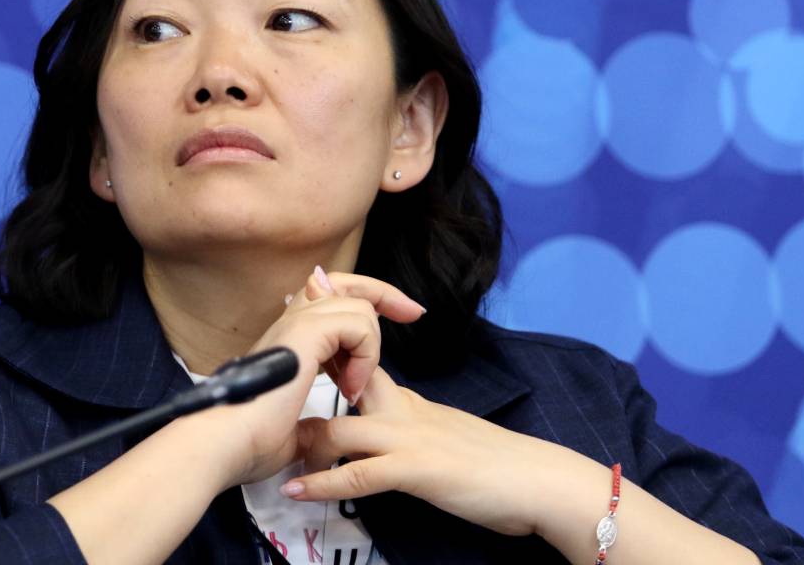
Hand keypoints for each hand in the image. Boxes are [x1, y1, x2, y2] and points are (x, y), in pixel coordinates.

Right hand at [202, 269, 425, 489]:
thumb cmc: (246, 445)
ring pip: (357, 305)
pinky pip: (357, 323)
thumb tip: (314, 435)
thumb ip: (307, 423)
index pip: (330, 298)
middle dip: (384, 295)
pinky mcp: (303, 334)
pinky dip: (365, 354)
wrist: (221, 445)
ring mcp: (294, 325)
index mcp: (287, 342)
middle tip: (412, 313)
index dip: (368, 302)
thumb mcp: (289, 433)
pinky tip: (349, 389)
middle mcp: (289, 325)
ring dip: (370, 345)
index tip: (400, 318)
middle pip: (346, 284)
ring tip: (355, 387)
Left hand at [280, 363, 591, 538]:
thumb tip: (381, 426)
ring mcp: (409, 436)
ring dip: (301, 442)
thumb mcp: (447, 434)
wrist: (539, 481)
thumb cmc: (498, 465)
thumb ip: (412, 424)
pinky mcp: (417, 469)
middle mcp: (404, 410)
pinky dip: (323, 482)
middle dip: (306, 368)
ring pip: (340, 425)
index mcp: (410, 402)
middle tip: (264, 365)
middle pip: (345, 378)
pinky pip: (359, 473)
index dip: (328, 342)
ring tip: (273, 454)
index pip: (362, 362)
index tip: (300, 314)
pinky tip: (297, 489)